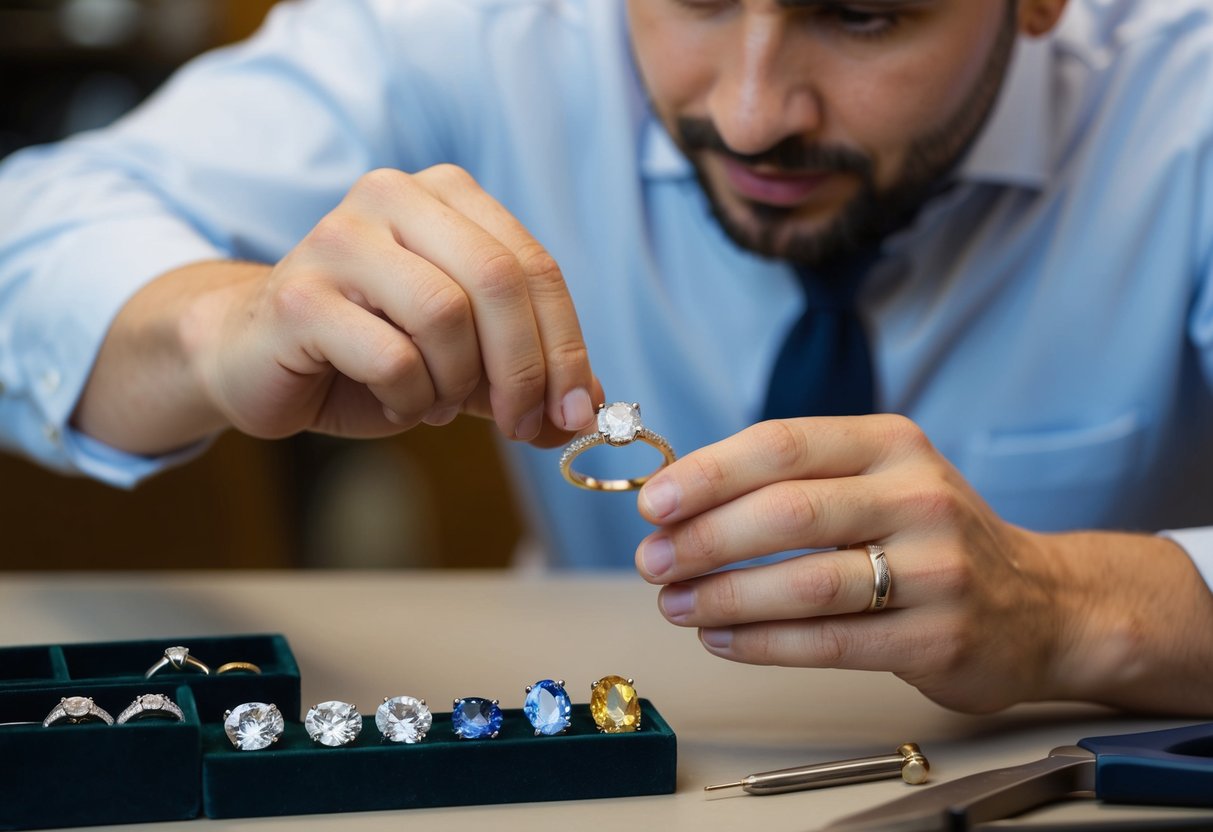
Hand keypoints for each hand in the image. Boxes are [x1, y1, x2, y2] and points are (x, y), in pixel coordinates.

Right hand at [77, 164, 601, 453]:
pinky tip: (397, 402)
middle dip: (525, 369)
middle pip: (499, 280)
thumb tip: (587, 411)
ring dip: (456, 383)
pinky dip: (411, 397)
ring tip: (435, 403)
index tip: (577, 410)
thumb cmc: (367, 351)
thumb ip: (521, 373)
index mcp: (444, 196)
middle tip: (523, 425)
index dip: (566, 345)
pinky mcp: (299, 293)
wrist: (253, 357)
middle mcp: (392, 196)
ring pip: (446, 314)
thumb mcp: (462, 360)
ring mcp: (339, 238)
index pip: (534, 265)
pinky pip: (392, 355)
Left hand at [634, 415, 1212, 713]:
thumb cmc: (932, 538)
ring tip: (674, 603)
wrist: (1043, 605)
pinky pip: (830, 642)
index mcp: (891, 445)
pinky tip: (722, 638)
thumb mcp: (881, 481)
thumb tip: (682, 500)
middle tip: (652, 561)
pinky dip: (763, 643)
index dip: (708, 474)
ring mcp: (935, 569)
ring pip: (805, 582)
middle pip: (788, 511)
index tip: (654, 502)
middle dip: (705, 539)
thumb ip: (797, 481)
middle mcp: (918, 497)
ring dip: (725, 596)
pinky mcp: (938, 637)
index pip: (782, 445)